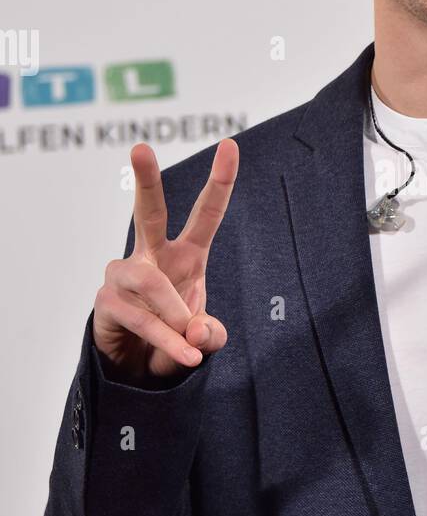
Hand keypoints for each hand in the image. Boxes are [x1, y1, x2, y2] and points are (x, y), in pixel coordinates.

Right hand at [93, 138, 238, 380]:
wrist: (139, 370)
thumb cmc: (175, 337)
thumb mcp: (206, 338)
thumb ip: (211, 335)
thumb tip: (195, 331)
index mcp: (186, 254)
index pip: (205, 214)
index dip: (220, 181)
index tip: (230, 145)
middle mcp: (152, 256)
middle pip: (149, 212)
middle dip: (146, 180)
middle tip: (139, 148)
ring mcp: (125, 275)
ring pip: (151, 282)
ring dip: (176, 315)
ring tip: (190, 342)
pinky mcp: (107, 301)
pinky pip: (140, 317)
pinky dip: (165, 339)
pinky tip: (184, 354)